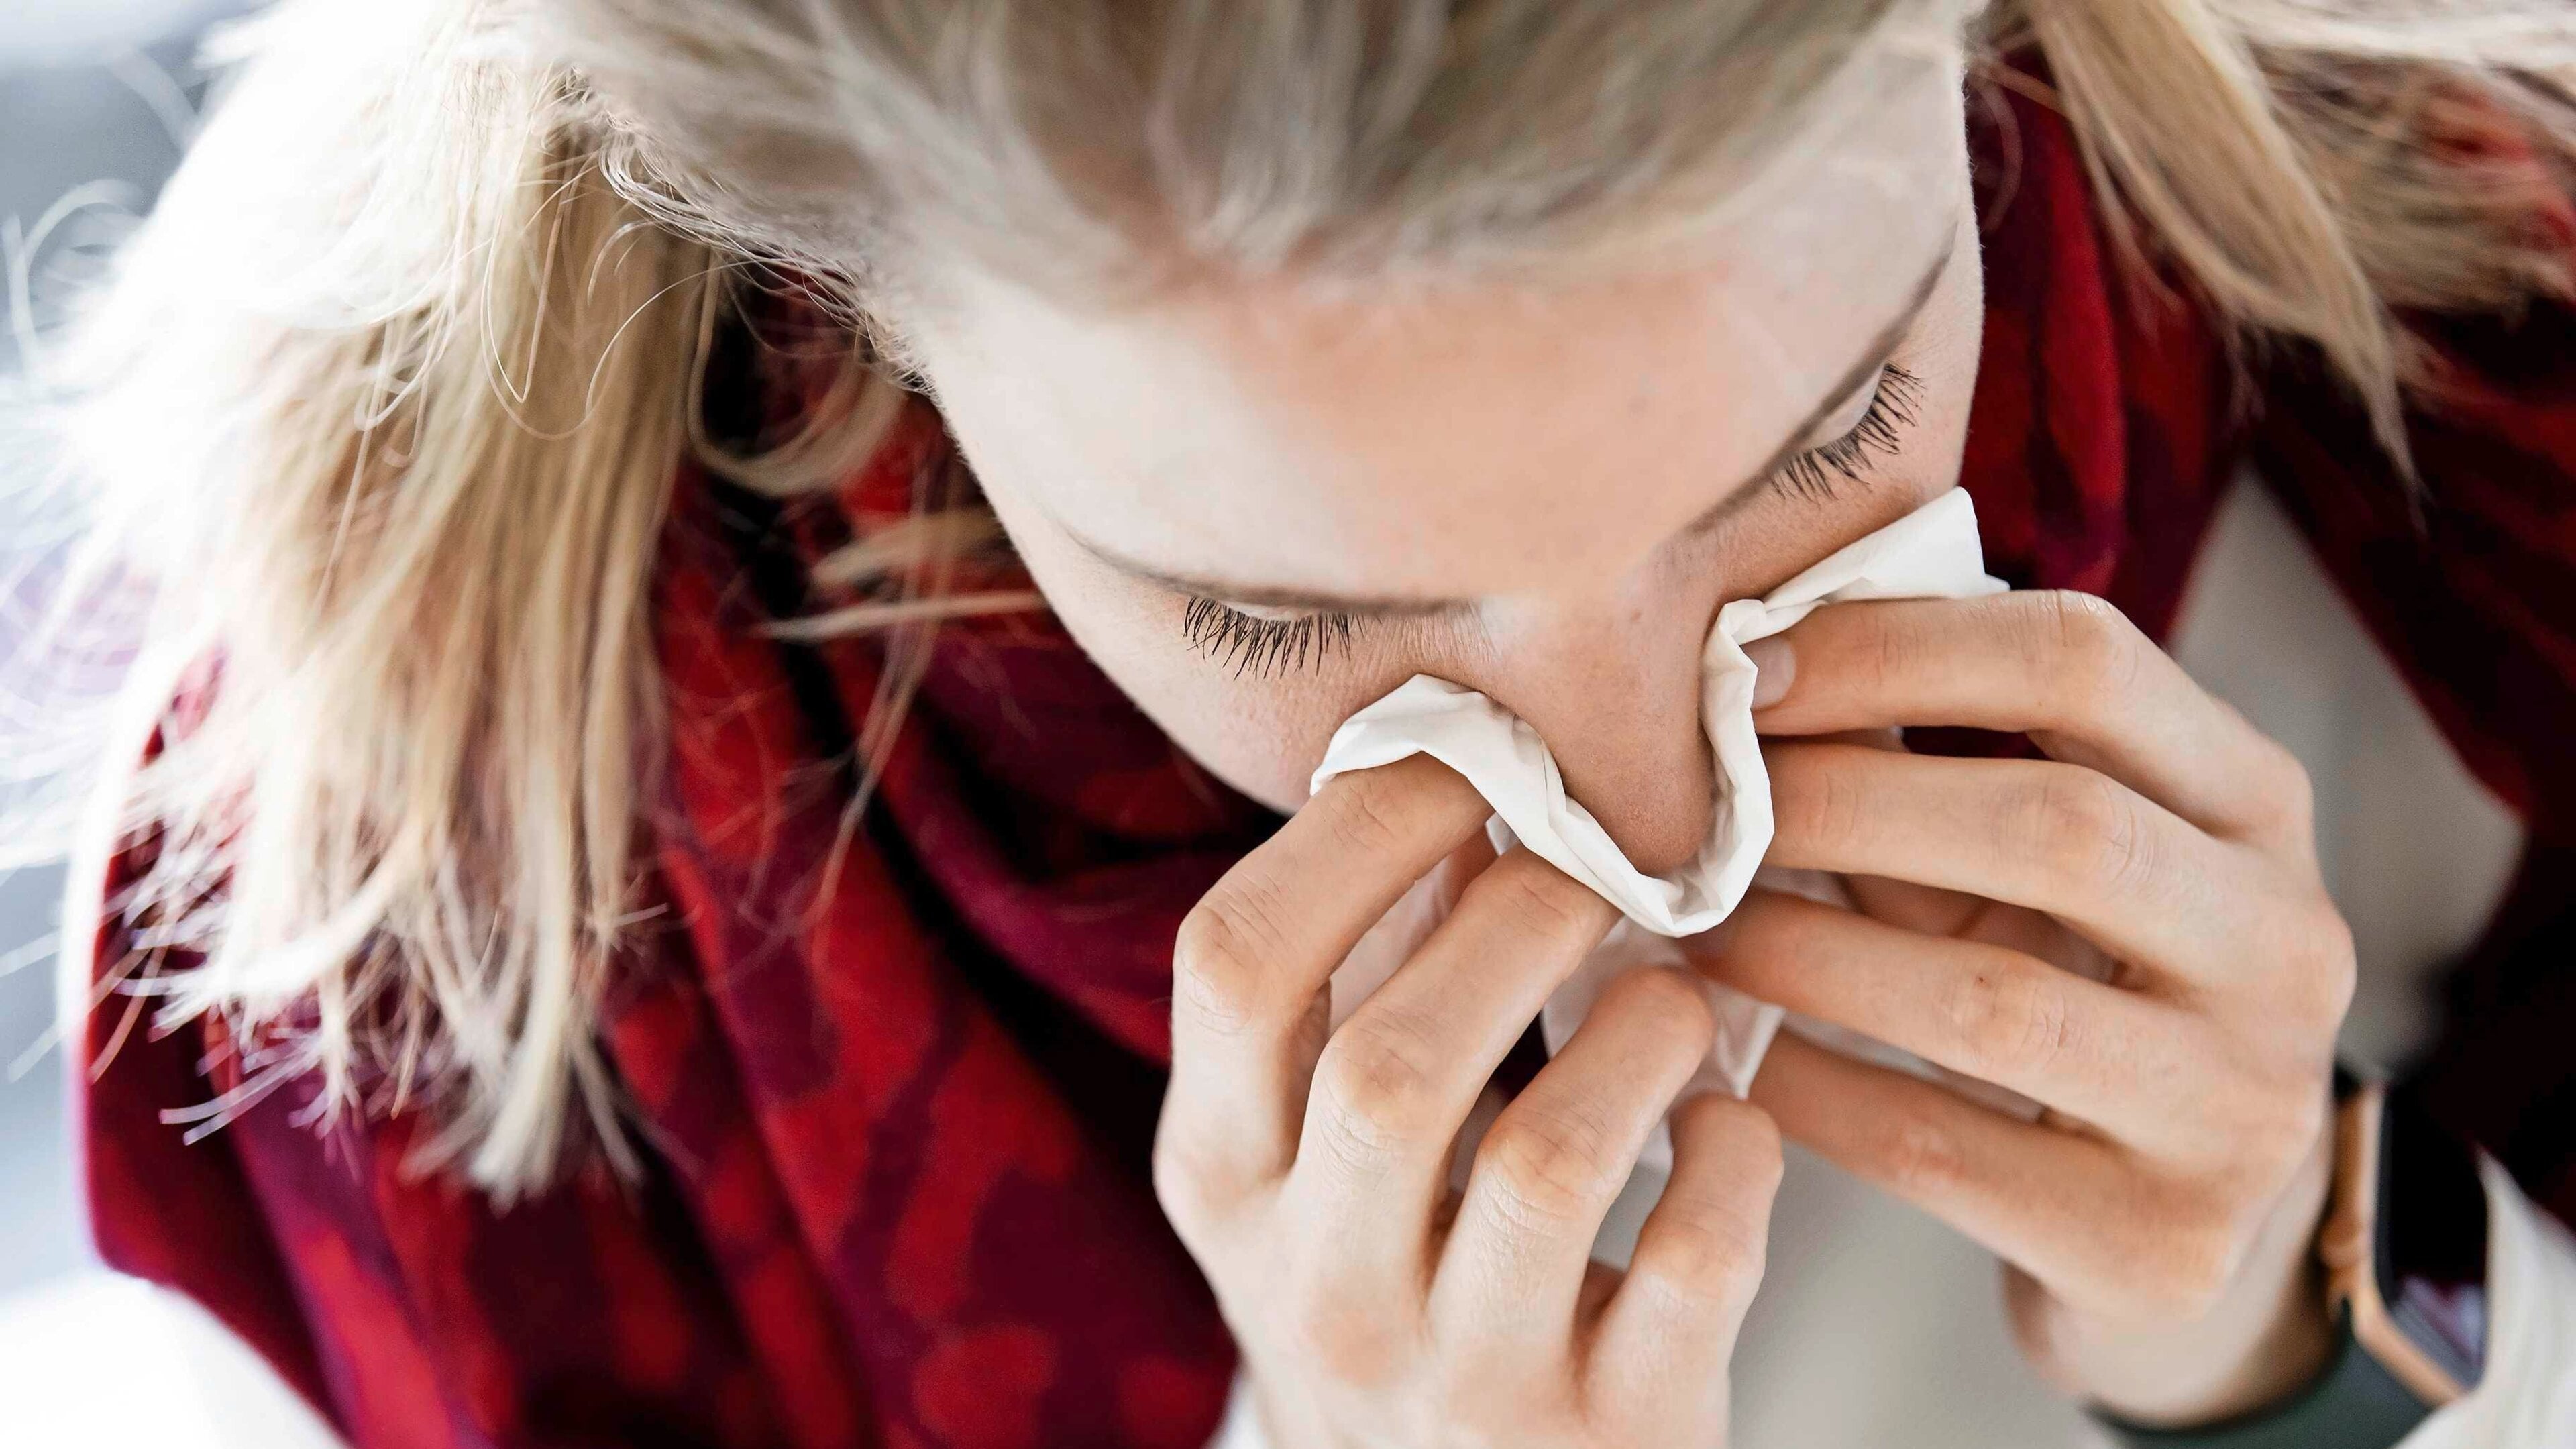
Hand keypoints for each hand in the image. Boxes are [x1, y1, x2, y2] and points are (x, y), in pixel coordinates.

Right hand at [1158, 755, 1784, 1447]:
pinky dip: (1739, 1159)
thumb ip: (1360, 979)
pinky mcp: (1607, 1432)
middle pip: (1395, 1065)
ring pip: (1552, 1162)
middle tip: (1603, 874)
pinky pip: (1695, 1260)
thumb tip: (1446, 757)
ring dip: (1644, 1032)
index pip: (1232, 963)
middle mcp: (1314, 1287)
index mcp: (1221, 1178)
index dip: (1359, 827)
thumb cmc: (1399, 1275)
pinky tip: (1727, 1132)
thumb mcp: (1320, 1149)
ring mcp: (1458, 1378)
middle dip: (1525, 921)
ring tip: (1674, 1002)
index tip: (1469, 759)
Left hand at [1702, 591, 2348, 1423]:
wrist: (2179, 1230)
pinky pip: (1938, 1150)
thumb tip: (1740, 662)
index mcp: (2257, 801)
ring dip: (1802, 951)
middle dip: (1842, 803)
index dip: (1893, 650)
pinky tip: (1728, 1055)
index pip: (2084, 663)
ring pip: (1989, 1001)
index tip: (1741, 673)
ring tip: (1687, 926)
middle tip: (1695, 812)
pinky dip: (1810, 1090)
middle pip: (2055, 824)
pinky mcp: (2158, 1243)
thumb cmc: (2071, 986)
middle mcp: (2286, 943)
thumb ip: (1934, 761)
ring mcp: (2240, 1104)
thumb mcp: (2042, 859)